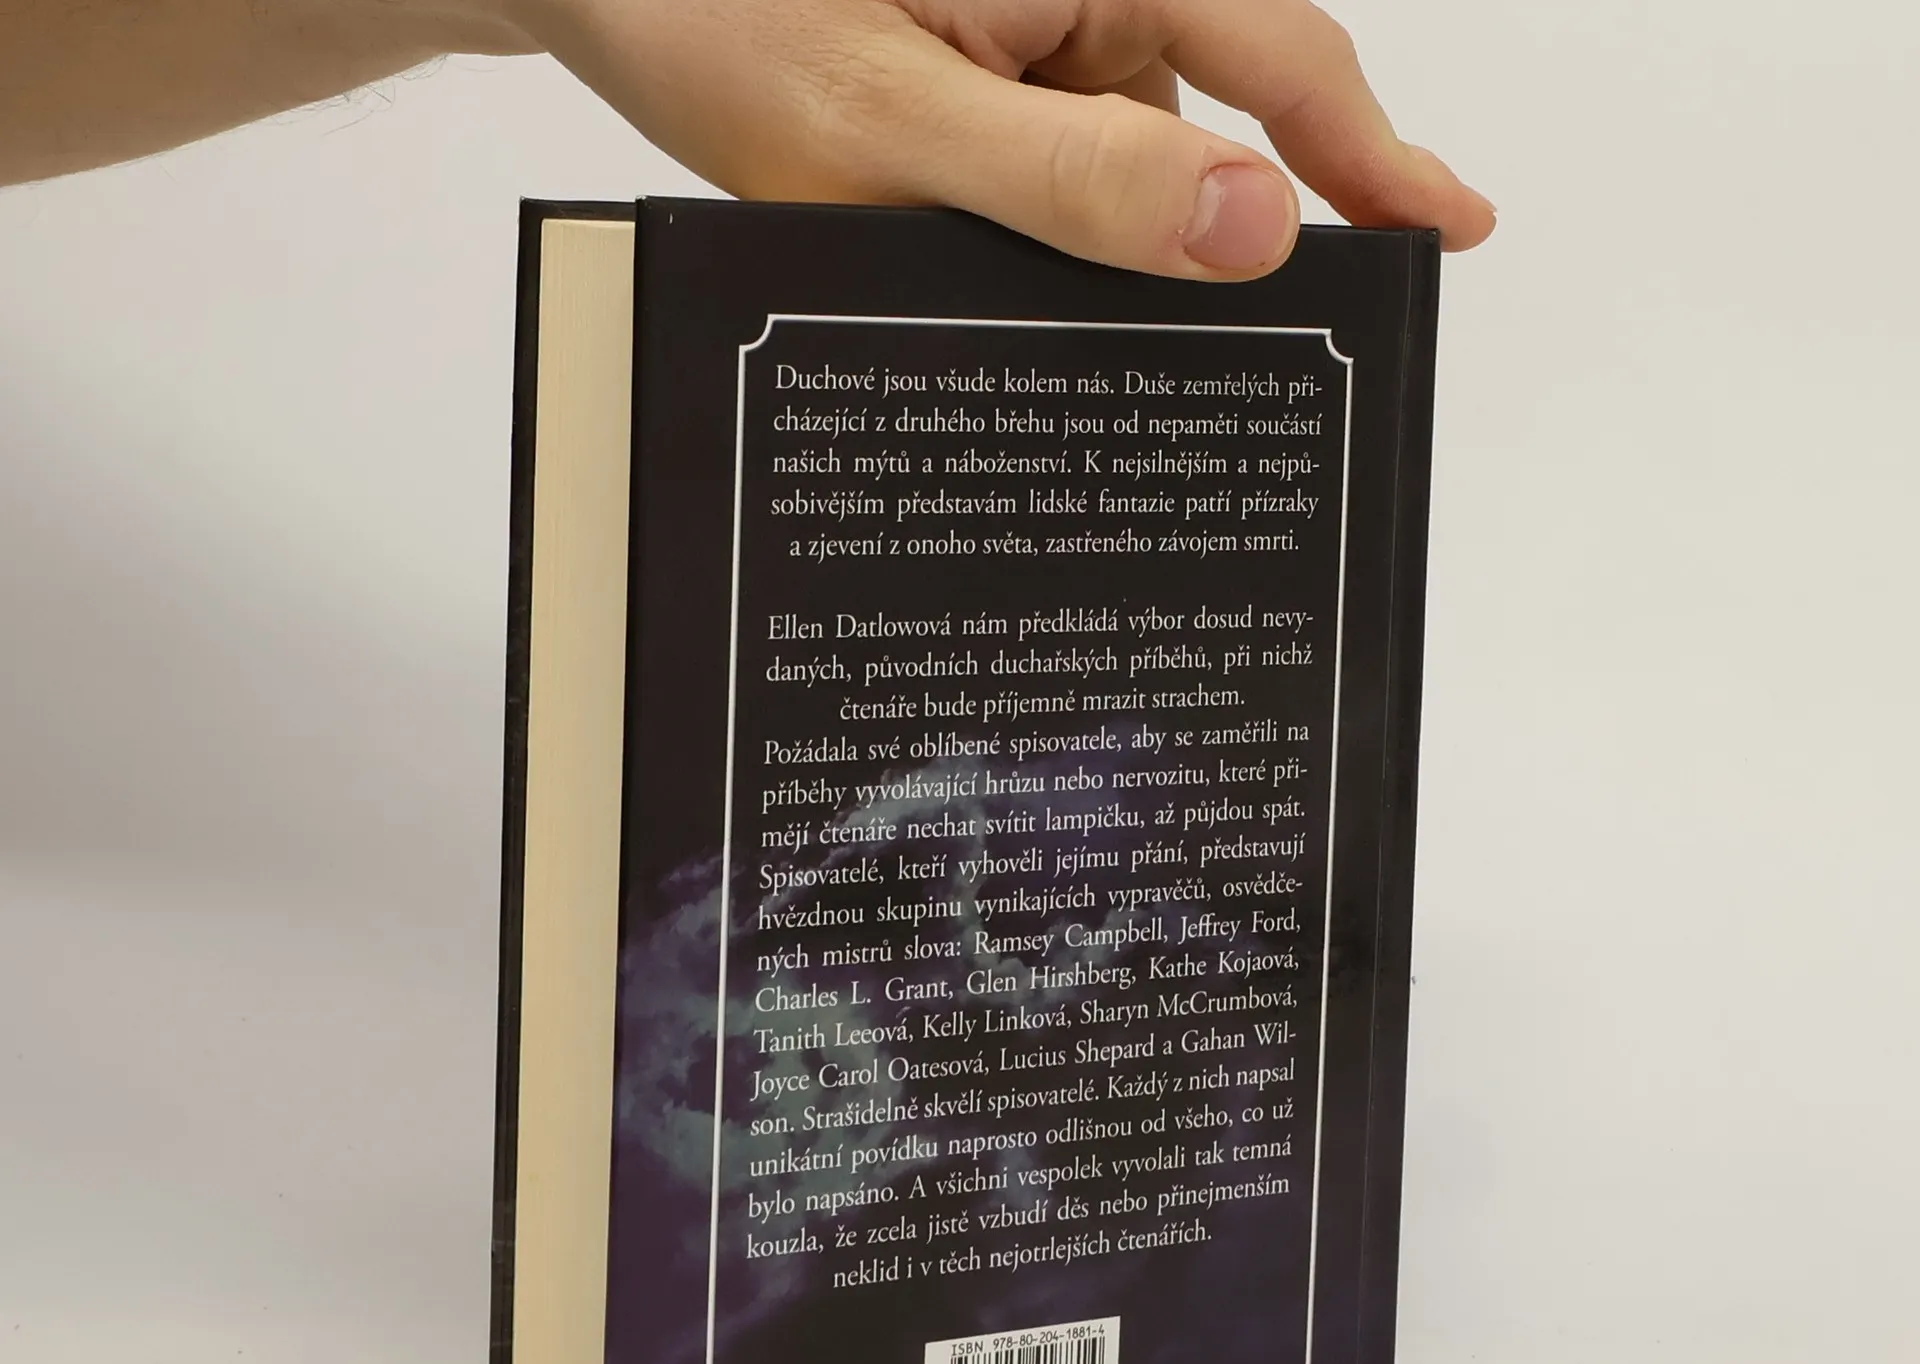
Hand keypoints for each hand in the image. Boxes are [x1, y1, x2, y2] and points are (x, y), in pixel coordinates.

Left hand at [507, 0, 1494, 276]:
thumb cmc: (713, 9)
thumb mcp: (892, 122)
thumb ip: (1074, 178)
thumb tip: (1254, 224)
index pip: (1281, 54)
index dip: (1373, 153)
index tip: (1451, 231)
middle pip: (1208, 114)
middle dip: (1187, 227)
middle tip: (1156, 329)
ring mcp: (1036, 19)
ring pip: (1128, 152)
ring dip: (1085, 236)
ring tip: (974, 264)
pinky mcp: (993, 57)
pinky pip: (1059, 150)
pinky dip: (1035, 218)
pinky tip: (966, 247)